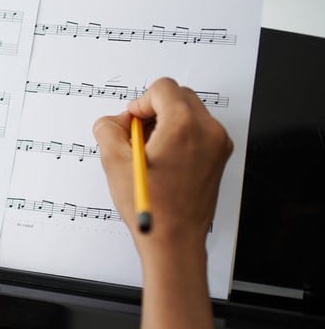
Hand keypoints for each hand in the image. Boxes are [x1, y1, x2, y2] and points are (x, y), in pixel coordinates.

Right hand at [92, 77, 233, 259]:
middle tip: (137, 136)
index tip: (131, 123)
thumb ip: (108, 129)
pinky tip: (163, 161)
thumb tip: (113, 122)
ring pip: (190, 112)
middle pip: (179, 96)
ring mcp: (218, 144)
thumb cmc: (151, 208)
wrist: (175, 240)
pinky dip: (180, 136)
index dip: (140, 102)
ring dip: (167, 122)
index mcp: (184, 125)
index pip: (162, 88)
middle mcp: (208, 130)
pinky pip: (199, 131)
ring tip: (150, 152)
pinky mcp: (219, 157)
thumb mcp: (115, 162)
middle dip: (155, 110)